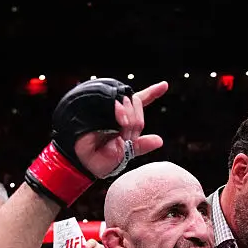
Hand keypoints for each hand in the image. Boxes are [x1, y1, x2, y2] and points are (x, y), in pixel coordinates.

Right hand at [25, 79, 168, 207]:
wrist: (83, 162)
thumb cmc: (102, 159)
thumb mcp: (124, 155)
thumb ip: (141, 146)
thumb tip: (159, 140)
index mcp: (127, 121)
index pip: (140, 103)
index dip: (152, 93)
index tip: (164, 85)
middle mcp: (118, 113)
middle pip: (136, 105)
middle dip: (135, 122)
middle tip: (125, 138)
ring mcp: (107, 110)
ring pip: (126, 103)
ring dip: (128, 118)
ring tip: (119, 135)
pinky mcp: (96, 109)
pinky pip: (109, 100)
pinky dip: (118, 105)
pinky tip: (122, 104)